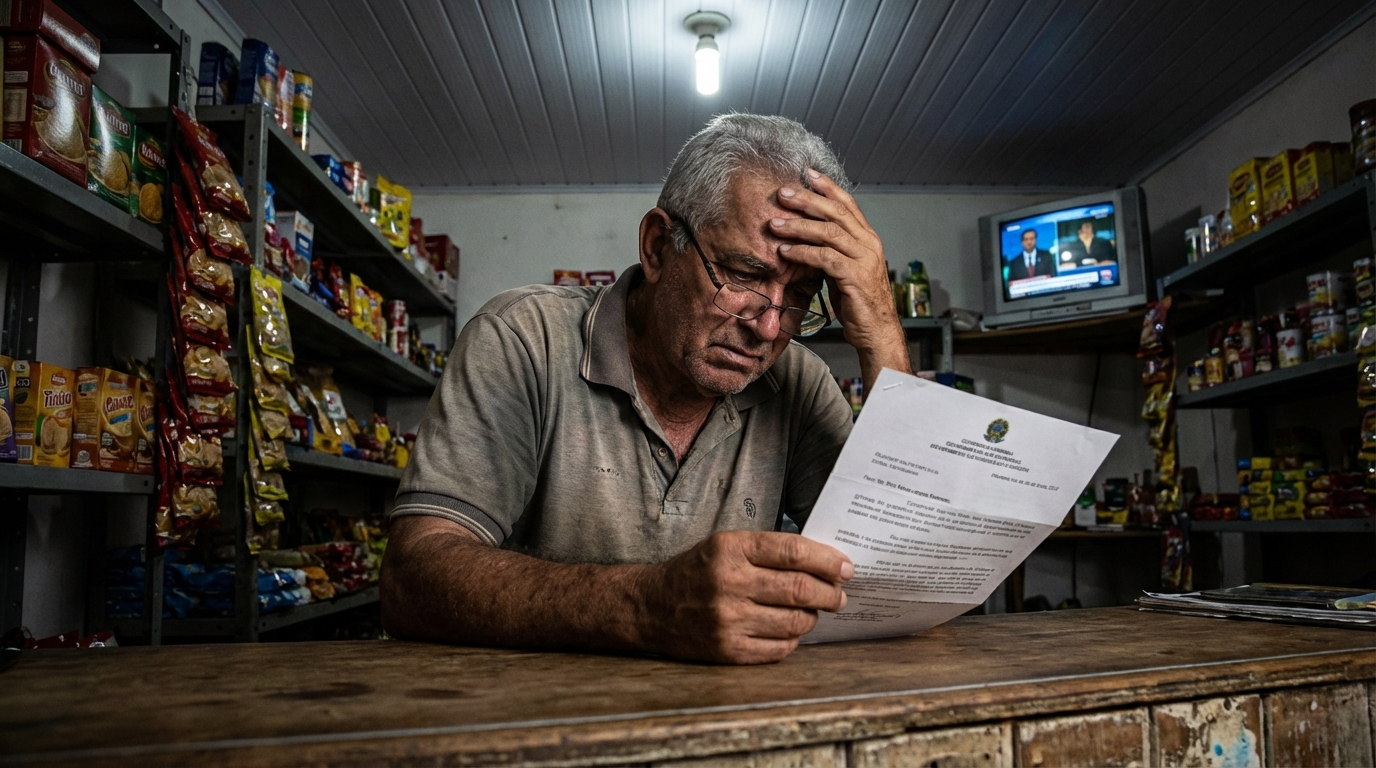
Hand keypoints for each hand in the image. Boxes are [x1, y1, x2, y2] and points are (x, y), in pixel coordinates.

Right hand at [634, 530, 852, 663]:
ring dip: (813, 616)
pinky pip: (780, 648)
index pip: (794, 551)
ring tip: (813, 611)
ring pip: (796, 621)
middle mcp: (729, 583)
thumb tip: (823, 563)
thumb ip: (768, 550)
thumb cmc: (696, 572)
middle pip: (800, 589)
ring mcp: (728, 620)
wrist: (650, 606)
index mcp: (730, 549)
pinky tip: (789, 630)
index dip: (828, 561)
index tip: (845, 568)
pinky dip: (793, 639)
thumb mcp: (725, 545)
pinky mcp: (728, 650)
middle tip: (839, 595)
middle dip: (830, 593)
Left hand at [770, 170, 906, 367]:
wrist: (877, 332)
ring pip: (829, 232)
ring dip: (799, 226)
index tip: (807, 174)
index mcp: (868, 238)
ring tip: (775, 224)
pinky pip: (825, 258)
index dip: (828, 187)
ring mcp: (864, 260)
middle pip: (836, 212)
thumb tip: (805, 240)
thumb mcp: (845, 270)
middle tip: (783, 193)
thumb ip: (832, 251)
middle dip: (807, 200)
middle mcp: (869, 244)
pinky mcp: (855, 277)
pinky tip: (785, 251)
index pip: (848, 204)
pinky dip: (803, 252)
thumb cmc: (859, 302)